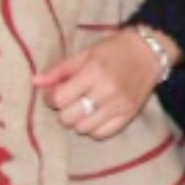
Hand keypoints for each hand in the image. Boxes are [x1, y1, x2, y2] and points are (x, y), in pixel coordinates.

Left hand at [37, 28, 170, 140]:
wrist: (148, 53)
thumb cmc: (113, 50)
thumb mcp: (85, 53)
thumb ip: (60, 69)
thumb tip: (36, 82)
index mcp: (93, 72)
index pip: (59, 98)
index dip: (51, 98)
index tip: (55, 92)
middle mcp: (106, 91)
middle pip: (69, 117)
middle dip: (63, 111)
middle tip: (68, 101)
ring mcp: (119, 106)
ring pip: (83, 128)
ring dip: (77, 121)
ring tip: (81, 109)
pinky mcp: (128, 116)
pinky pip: (102, 134)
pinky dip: (93, 128)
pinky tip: (94, 116)